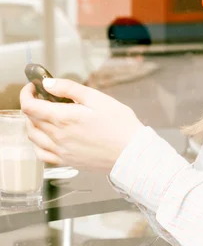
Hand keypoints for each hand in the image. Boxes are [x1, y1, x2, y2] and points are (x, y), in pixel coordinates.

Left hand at [20, 79, 143, 171]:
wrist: (132, 153)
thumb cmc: (120, 125)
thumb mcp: (97, 98)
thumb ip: (69, 89)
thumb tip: (48, 83)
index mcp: (63, 118)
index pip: (29, 106)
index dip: (27, 93)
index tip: (33, 87)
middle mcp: (58, 137)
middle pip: (31, 119)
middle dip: (33, 104)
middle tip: (44, 97)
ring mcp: (61, 151)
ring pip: (33, 137)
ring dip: (33, 123)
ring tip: (45, 115)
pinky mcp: (68, 162)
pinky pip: (42, 155)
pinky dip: (38, 144)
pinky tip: (47, 137)